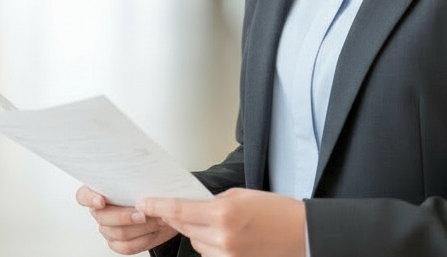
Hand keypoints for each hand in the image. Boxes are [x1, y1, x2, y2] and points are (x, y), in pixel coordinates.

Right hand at [76, 185, 177, 254]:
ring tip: (156, 219)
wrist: (164, 210)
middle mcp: (100, 210)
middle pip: (102, 217)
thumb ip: (134, 182)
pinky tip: (153, 231)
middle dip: (124, 216)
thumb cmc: (151, 192)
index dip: (89, 199)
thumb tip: (136, 187)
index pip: (83, 195)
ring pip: (118, 233)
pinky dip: (143, 239)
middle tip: (143, 213)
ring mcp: (107, 228)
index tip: (101, 201)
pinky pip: (126, 246)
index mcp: (100, 191)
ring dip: (141, 227)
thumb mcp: (143, 180)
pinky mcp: (117, 243)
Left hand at [138, 189, 305, 256]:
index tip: (144, 202)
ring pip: (196, 243)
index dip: (158, 206)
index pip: (179, 210)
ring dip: (200, 234)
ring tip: (224, 225)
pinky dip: (212, 246)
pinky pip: (210, 255)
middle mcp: (222, 237)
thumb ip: (211, 201)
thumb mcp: (240, 196)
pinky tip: (229, 238)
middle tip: (187, 209)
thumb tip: (188, 206)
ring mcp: (227, 255)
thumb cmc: (276, 211)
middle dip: (181, 217)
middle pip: (184, 227)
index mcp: (223, 213)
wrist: (302, 234)